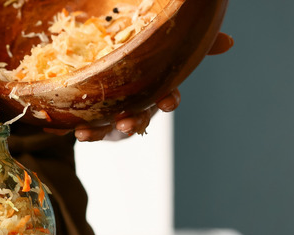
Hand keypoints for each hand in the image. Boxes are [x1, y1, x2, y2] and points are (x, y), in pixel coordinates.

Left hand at [70, 32, 233, 141]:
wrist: (115, 90)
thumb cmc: (146, 73)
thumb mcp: (168, 57)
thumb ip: (195, 48)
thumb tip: (230, 41)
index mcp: (155, 92)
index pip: (167, 97)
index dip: (168, 101)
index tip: (168, 104)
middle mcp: (136, 108)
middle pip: (138, 117)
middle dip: (133, 121)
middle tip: (126, 123)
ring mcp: (113, 117)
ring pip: (106, 127)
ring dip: (97, 131)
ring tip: (85, 133)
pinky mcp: (93, 121)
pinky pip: (82, 127)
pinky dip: (73, 130)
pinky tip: (64, 130)